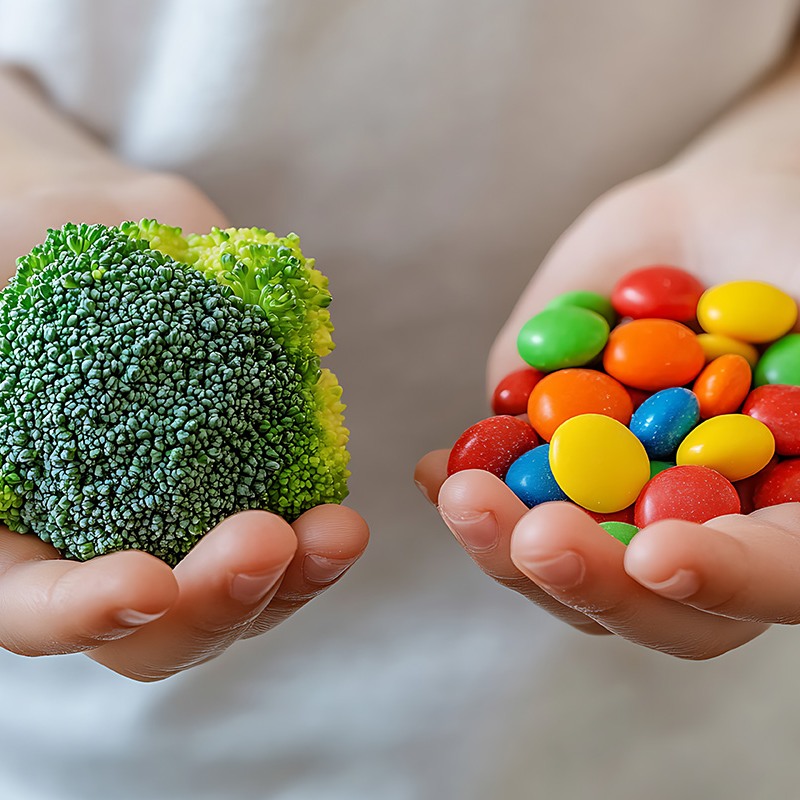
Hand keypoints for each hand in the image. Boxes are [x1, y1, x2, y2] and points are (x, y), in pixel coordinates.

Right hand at [0, 170, 368, 679]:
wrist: (107, 245)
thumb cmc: (30, 249)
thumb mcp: (17, 254)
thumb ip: (37, 290)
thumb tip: (106, 280)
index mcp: (15, 516)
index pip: (29, 603)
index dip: (78, 612)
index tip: (143, 583)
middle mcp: (92, 543)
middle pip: (146, 634)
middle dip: (210, 604)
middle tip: (262, 543)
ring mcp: (177, 531)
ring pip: (230, 605)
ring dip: (288, 585)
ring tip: (336, 533)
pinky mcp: (246, 498)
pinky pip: (285, 550)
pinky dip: (315, 546)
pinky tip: (342, 520)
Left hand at [416, 161, 799, 658]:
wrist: (713, 221)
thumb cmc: (788, 243)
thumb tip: (791, 414)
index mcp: (787, 508)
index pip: (772, 575)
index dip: (722, 580)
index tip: (657, 556)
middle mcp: (705, 527)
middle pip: (655, 605)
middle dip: (591, 578)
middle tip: (536, 539)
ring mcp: (623, 506)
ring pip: (566, 573)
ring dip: (505, 546)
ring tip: (461, 494)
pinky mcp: (556, 470)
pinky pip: (513, 506)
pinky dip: (471, 496)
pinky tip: (433, 471)